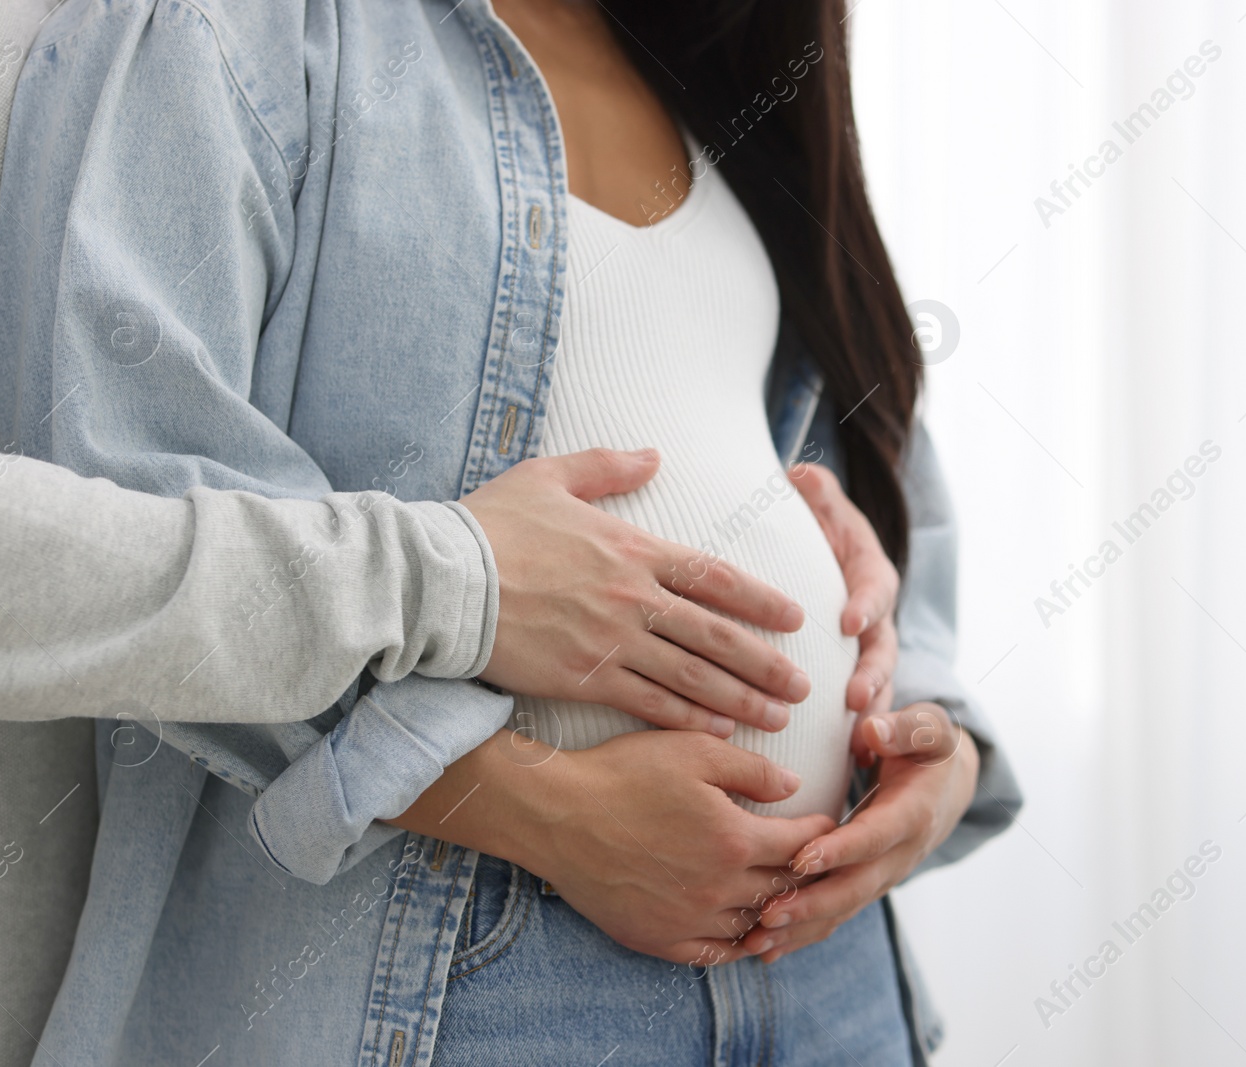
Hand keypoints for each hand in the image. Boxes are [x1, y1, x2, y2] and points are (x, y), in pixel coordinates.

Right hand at [391, 728, 834, 965]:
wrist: (557, 814)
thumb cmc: (623, 773)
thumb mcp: (693, 751)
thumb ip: (752, 770)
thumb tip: (796, 787)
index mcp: (733, 840)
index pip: (802, 845)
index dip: (822, 832)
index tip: (828, 821)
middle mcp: (717, 889)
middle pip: (783, 889)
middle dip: (805, 872)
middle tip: (816, 860)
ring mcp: (686, 919)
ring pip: (752, 926)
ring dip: (774, 911)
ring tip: (784, 894)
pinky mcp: (657, 938)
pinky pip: (712, 954)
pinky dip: (736, 944)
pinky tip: (743, 931)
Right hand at [464, 448, 810, 736]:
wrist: (440, 581)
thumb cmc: (489, 527)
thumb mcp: (549, 477)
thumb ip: (607, 467)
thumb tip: (653, 455)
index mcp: (633, 549)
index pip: (714, 576)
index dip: (760, 600)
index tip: (796, 618)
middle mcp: (634, 598)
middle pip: (718, 636)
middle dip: (767, 663)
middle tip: (804, 685)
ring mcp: (612, 642)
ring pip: (693, 678)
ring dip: (741, 700)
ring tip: (779, 719)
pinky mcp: (583, 678)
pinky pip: (650, 705)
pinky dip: (688, 721)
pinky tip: (718, 736)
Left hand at [743, 703, 978, 962]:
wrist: (947, 786)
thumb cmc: (927, 748)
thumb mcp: (926, 728)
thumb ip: (902, 728)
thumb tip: (871, 729)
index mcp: (913, 813)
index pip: (875, 837)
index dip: (841, 850)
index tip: (801, 858)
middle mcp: (900, 854)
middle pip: (856, 887)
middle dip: (812, 904)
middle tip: (768, 914)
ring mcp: (884, 876)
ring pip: (843, 911)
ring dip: (800, 929)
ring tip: (755, 941)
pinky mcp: (867, 886)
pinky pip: (836, 916)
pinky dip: (802, 935)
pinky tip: (766, 950)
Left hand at [790, 462, 898, 763]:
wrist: (834, 574)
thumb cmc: (824, 541)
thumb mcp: (827, 514)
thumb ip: (819, 496)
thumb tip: (802, 474)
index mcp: (872, 579)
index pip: (875, 590)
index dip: (865, 605)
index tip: (849, 620)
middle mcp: (879, 624)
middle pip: (884, 652)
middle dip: (873, 676)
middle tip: (857, 698)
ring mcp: (873, 660)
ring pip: (881, 692)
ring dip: (872, 718)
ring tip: (858, 745)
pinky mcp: (859, 688)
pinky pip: (863, 717)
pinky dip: (858, 742)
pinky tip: (842, 768)